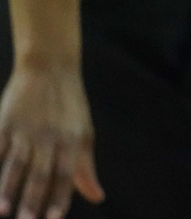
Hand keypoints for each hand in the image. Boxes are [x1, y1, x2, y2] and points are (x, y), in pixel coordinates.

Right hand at [0, 66, 103, 218]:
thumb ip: (85, 169)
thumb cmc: (70, 108)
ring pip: (16, 164)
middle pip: (40, 174)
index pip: (65, 176)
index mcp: (71, 142)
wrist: (51, 68)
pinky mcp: (6, 123)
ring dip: (7, 189)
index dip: (58, 199)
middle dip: (32, 201)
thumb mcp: (84, 134)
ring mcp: (26, 130)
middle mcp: (50, 138)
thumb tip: (98, 198)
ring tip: (3, 211)